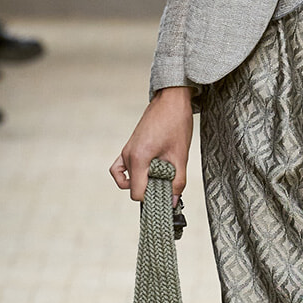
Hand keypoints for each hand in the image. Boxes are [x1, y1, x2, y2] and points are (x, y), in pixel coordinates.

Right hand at [111, 86, 193, 202]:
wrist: (172, 100)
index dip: (152, 198)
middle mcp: (128, 155)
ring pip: (128, 179)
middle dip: (150, 191)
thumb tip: (173, 202)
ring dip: (143, 182)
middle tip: (169, 184)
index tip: (167, 195)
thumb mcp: (181, 156)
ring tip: (161, 177)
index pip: (137, 193)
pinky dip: (131, 174)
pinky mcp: (130, 147)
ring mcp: (126, 151)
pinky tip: (149, 172)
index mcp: (138, 158)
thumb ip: (177, 181)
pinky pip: (122, 167)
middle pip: (132, 187)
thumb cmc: (176, 124)